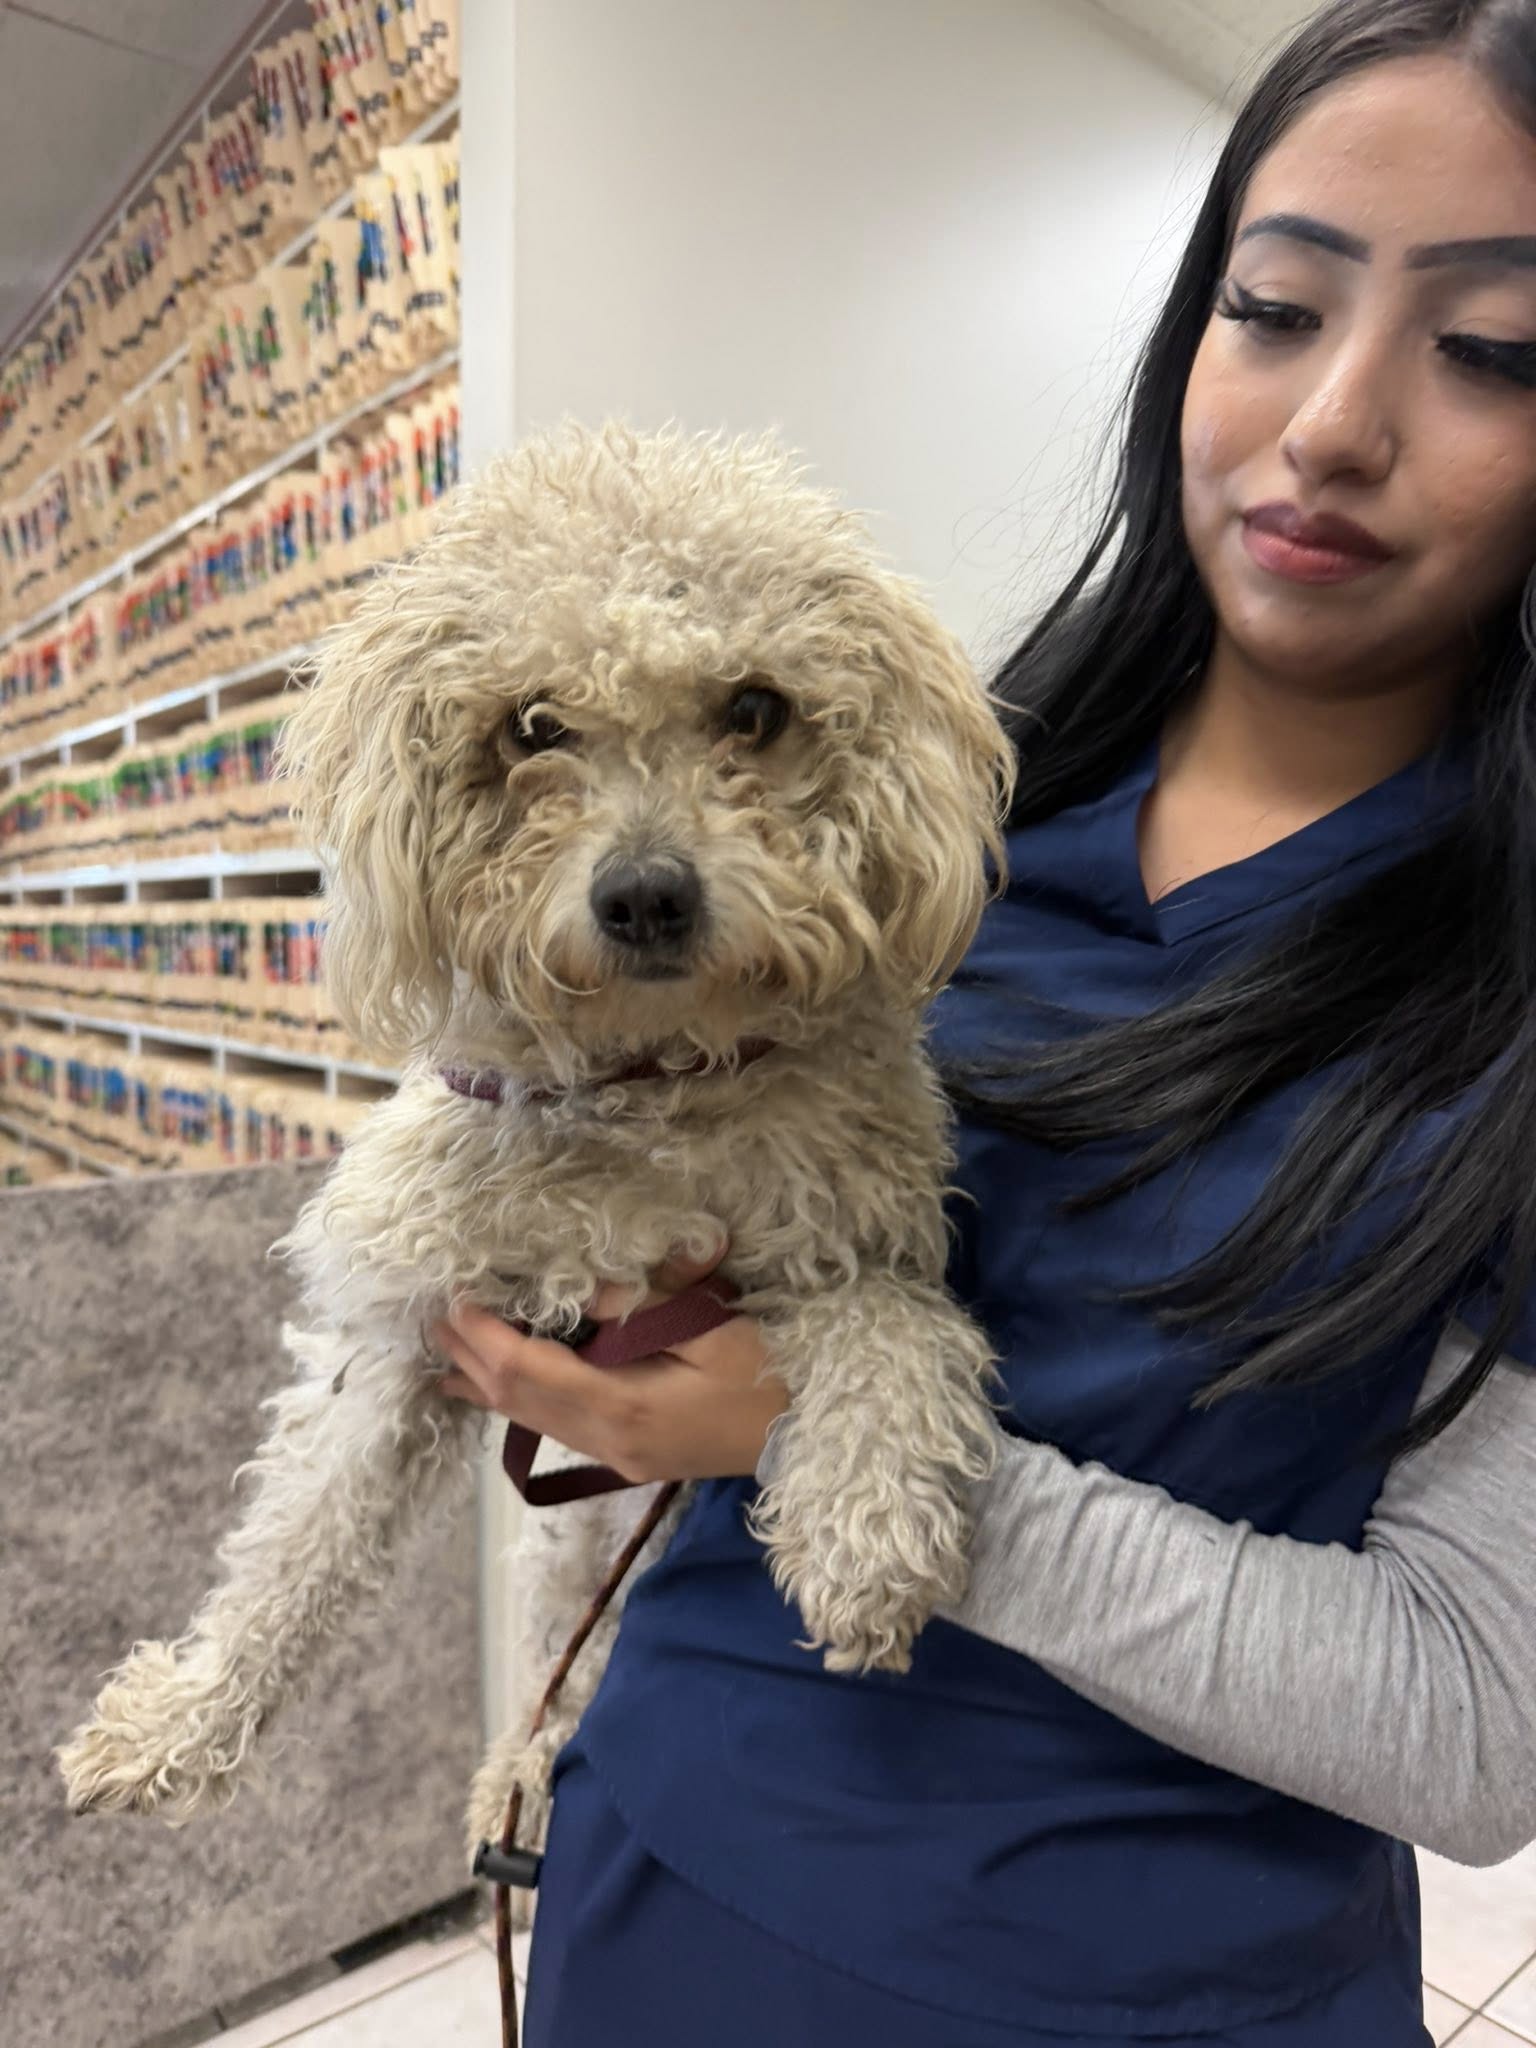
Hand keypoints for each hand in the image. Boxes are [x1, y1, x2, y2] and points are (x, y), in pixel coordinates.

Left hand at [431, 1238, 788, 1482]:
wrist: (807, 1437)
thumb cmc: (771, 1375)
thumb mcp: (717, 1328)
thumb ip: (649, 1303)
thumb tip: (586, 1282)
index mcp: (626, 1406)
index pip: (532, 1371)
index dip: (486, 1336)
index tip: (454, 1298)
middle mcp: (609, 1439)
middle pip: (518, 1401)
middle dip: (469, 1357)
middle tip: (429, 1316)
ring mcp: (616, 1455)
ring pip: (530, 1420)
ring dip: (484, 1383)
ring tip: (444, 1352)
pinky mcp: (627, 1456)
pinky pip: (553, 1427)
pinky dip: (516, 1400)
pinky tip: (498, 1387)